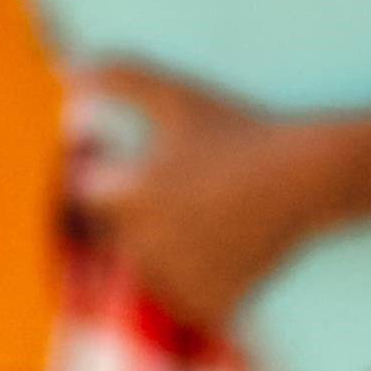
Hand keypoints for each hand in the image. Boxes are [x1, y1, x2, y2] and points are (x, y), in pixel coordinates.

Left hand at [65, 65, 370, 338]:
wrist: (308, 177)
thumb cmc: (239, 130)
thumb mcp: (176, 96)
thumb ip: (117, 75)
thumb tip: (63, 67)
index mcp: (132, 196)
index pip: (86, 194)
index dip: (108, 174)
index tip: (142, 160)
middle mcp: (150, 243)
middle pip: (116, 234)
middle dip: (136, 213)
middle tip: (184, 186)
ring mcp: (182, 277)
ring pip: (146, 269)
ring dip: (158, 249)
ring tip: (200, 213)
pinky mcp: (213, 303)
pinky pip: (182, 298)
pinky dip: (190, 280)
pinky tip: (215, 244)